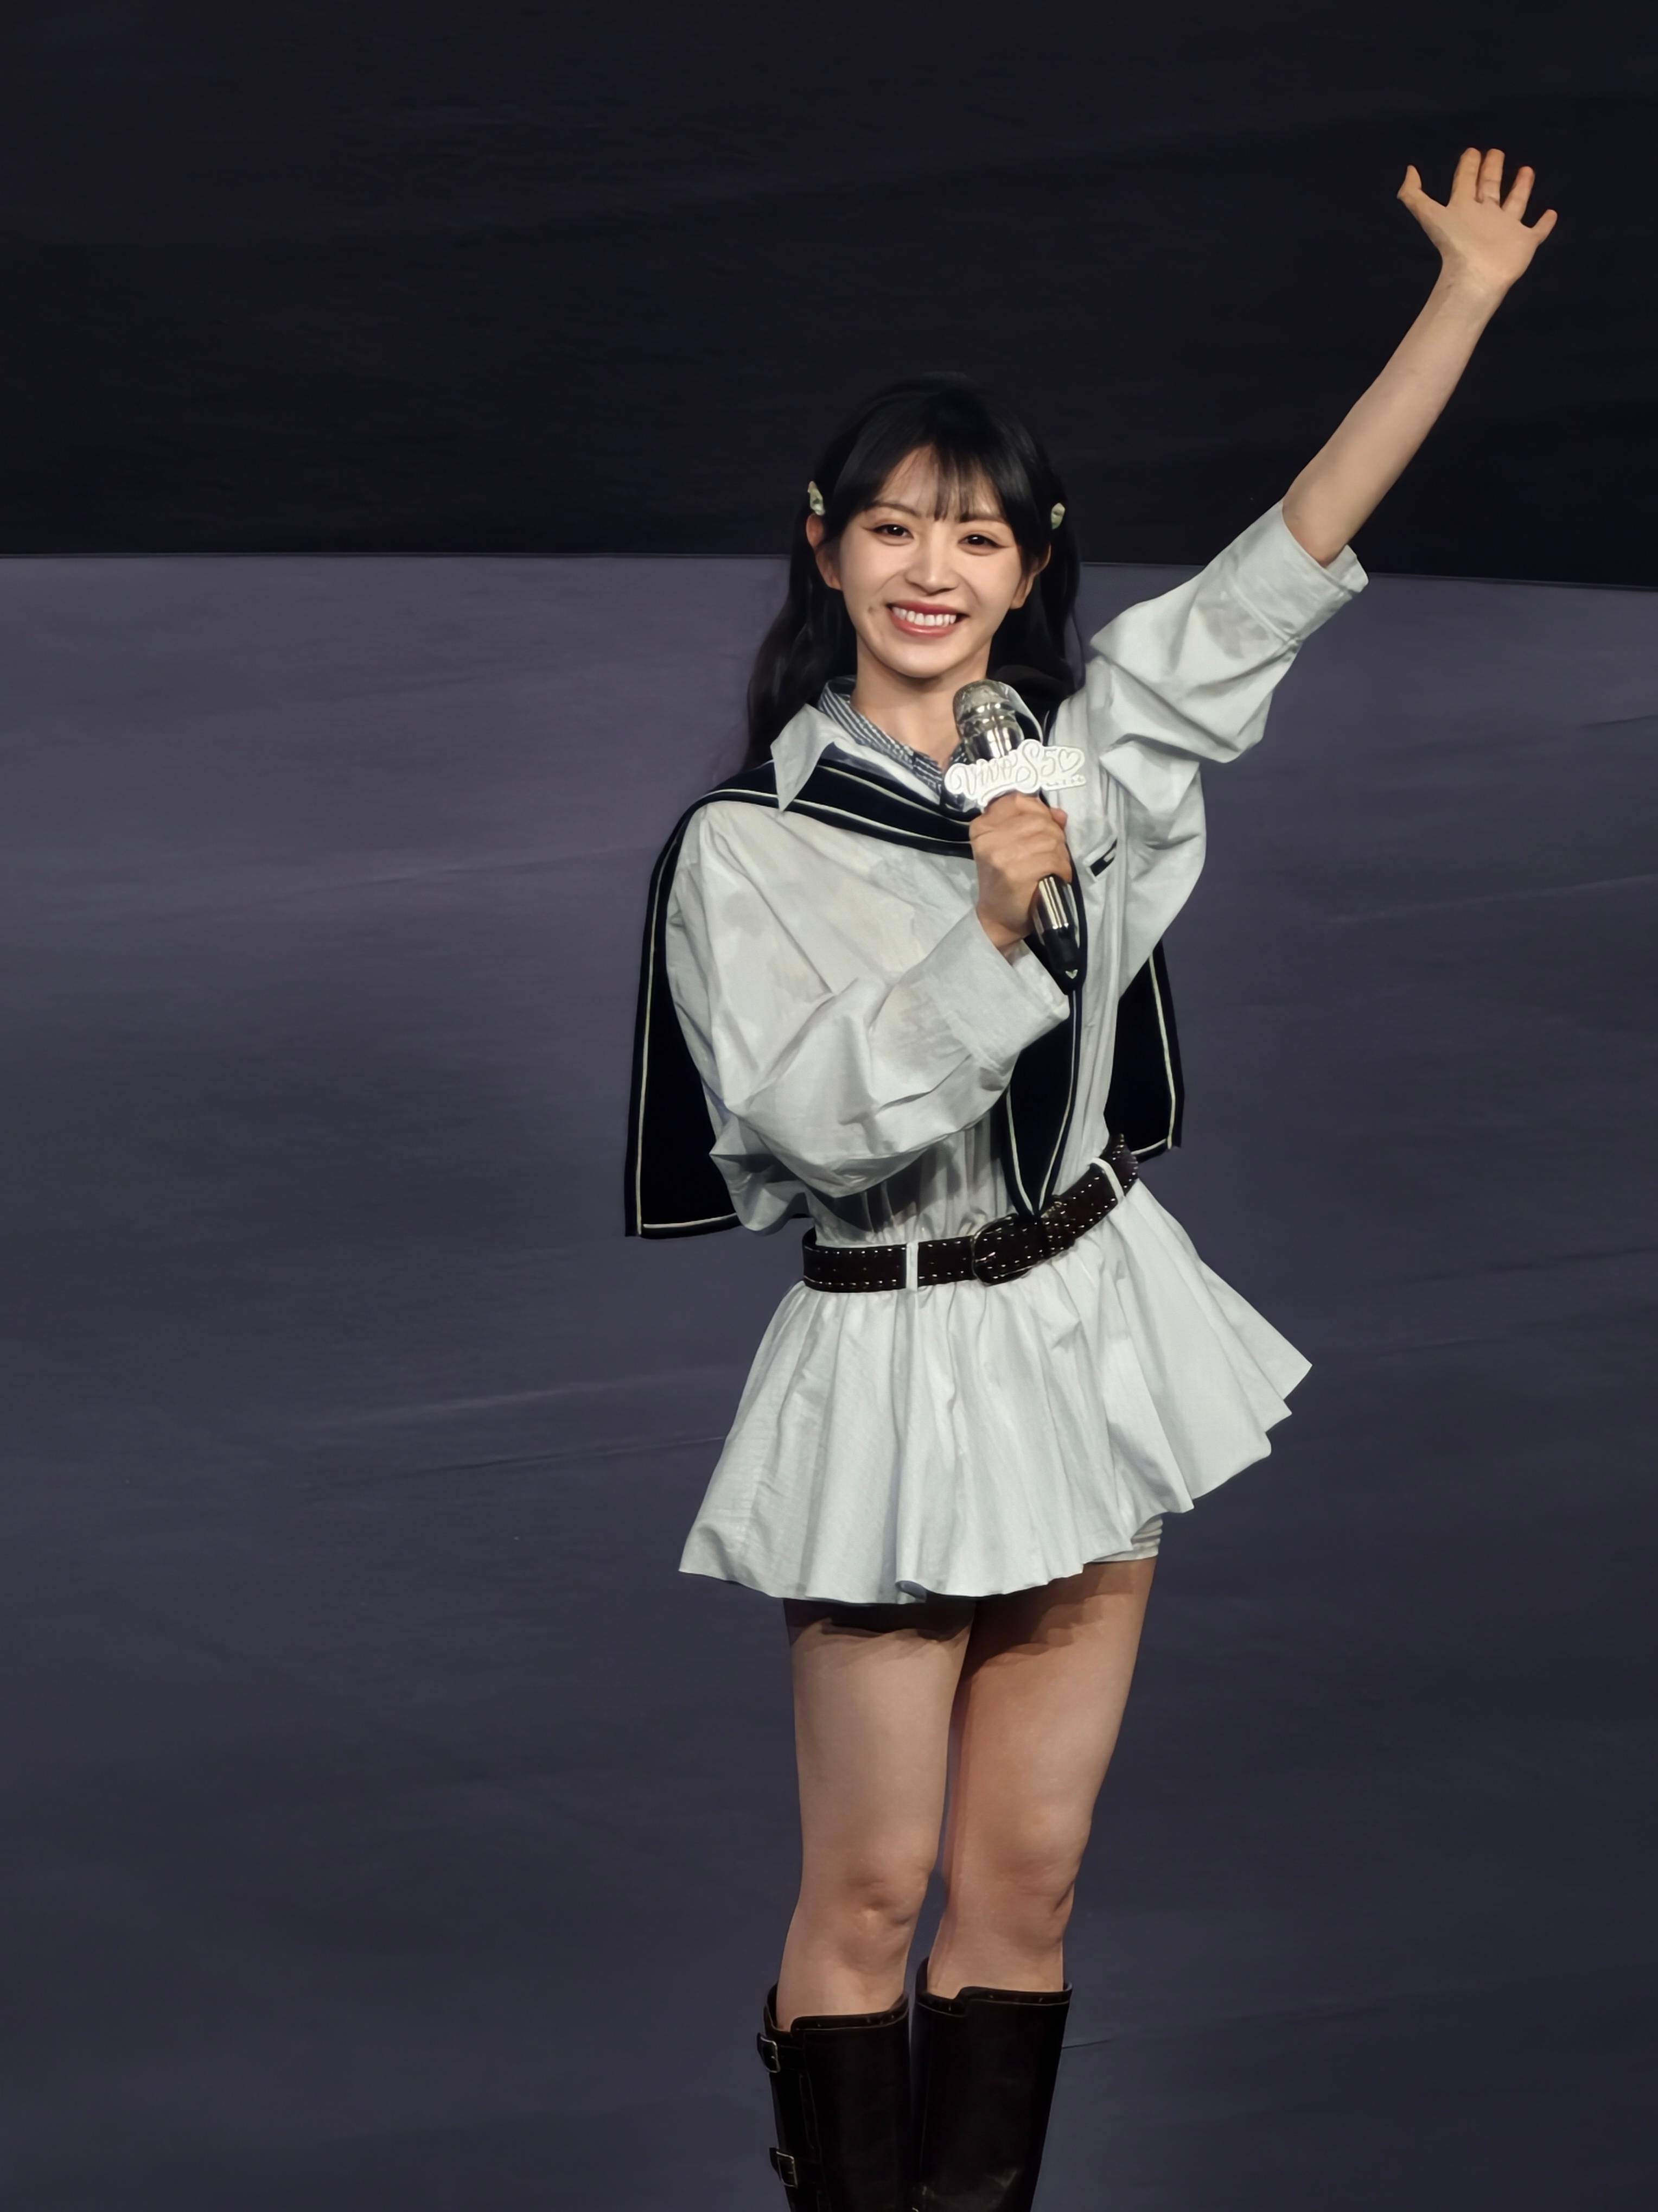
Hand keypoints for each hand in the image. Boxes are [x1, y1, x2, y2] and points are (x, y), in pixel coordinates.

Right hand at [970, 793, 1071, 952]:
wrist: (998, 917)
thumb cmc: (1005, 879)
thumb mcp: (1011, 844)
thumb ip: (1033, 822)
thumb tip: (1060, 814)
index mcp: (983, 825)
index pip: (1019, 800)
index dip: (1039, 811)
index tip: (1043, 827)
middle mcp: (988, 837)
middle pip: (1039, 820)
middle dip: (1054, 835)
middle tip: (1052, 853)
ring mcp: (1001, 854)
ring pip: (1050, 838)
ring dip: (1060, 853)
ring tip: (1054, 866)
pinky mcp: (1015, 872)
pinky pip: (1052, 858)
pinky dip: (1062, 868)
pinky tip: (1057, 876)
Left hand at [1398, 148, 1556, 301]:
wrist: (1476, 275)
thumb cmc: (1455, 244)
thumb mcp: (1428, 215)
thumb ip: (1413, 195)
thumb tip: (1409, 170)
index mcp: (1464, 209)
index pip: (1466, 182)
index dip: (1467, 167)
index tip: (1472, 151)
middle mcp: (1485, 217)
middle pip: (1489, 188)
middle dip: (1492, 170)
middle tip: (1495, 152)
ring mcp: (1506, 230)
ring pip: (1515, 203)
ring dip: (1521, 187)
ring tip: (1526, 169)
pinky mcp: (1525, 242)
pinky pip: (1537, 231)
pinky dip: (1545, 224)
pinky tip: (1551, 213)